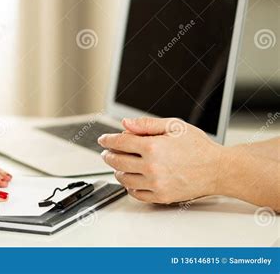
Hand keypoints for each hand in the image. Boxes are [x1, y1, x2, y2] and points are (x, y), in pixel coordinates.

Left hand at [98, 117, 223, 203]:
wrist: (218, 170)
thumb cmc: (199, 147)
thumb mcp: (174, 126)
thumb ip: (146, 124)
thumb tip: (125, 124)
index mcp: (153, 147)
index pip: (119, 142)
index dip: (107, 140)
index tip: (103, 140)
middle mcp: (152, 167)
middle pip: (117, 161)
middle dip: (108, 155)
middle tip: (107, 152)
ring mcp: (156, 184)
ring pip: (123, 179)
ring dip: (117, 170)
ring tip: (119, 165)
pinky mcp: (161, 197)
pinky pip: (135, 194)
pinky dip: (129, 186)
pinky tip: (131, 179)